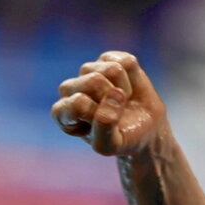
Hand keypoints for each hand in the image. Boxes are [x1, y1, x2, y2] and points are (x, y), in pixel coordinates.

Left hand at [51, 51, 167, 155]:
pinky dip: (134, 77)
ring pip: (112, 70)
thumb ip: (104, 127)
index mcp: (62, 113)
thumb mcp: (109, 145)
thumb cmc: (120, 139)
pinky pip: (126, 61)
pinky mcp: (107, 59)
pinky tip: (127, 87)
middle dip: (113, 98)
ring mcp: (87, 72)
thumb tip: (114, 95)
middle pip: (94, 81)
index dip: (98, 113)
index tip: (103, 125)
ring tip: (122, 101)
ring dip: (125, 89)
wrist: (142, 129)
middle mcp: (69, 90)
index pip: (78, 103)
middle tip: (117, 111)